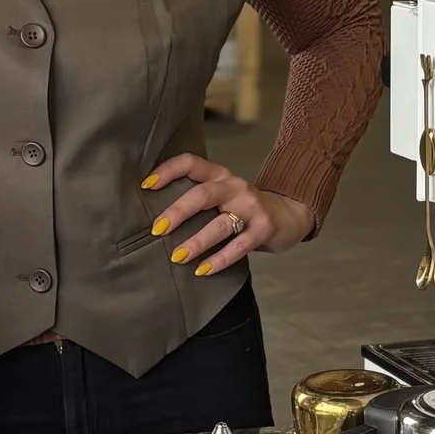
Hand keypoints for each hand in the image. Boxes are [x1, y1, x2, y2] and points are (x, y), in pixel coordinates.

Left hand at [143, 156, 311, 277]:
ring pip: (221, 224)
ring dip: (197, 241)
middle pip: (203, 194)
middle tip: (157, 229)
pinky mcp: (264, 228)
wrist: (289, 214)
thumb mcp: (222, 194)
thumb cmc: (244, 207)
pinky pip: (239, 246)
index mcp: (220, 175)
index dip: (168, 170)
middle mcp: (235, 186)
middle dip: (178, 211)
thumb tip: (154, 218)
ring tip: (177, 256)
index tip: (145, 185)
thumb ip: (197, 198)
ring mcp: (252, 207)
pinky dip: (220, 259)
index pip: (191, 163)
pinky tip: (203, 270)